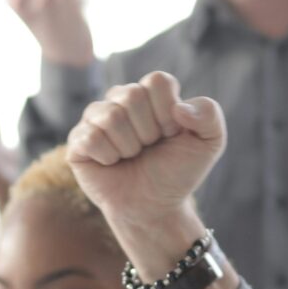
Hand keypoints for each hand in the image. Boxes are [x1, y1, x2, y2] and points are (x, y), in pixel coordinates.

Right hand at [66, 72, 224, 232]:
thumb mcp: (209, 144)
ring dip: (129, 146)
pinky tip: (112, 164)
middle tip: (149, 148)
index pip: (157, 81)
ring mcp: (96, 118)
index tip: (171, 133)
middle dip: (148, 131)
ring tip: (132, 157)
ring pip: (110, 116)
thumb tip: (179, 107)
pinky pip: (90, 137)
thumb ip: (209, 114)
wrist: (155, 207)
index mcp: (151, 94)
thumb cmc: (178, 173)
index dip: (167, 112)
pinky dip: (108, 158)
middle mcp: (121, 99)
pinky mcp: (78, 140)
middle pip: (131, 95)